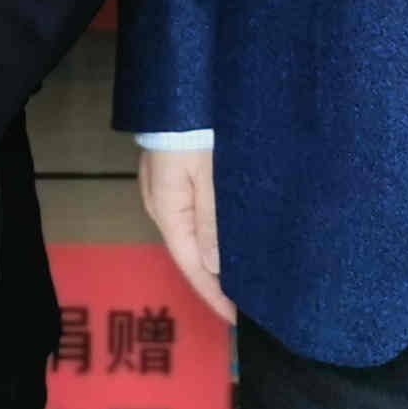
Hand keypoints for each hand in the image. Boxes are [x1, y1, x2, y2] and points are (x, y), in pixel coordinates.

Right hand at [138, 144, 234, 324]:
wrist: (178, 89)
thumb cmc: (194, 132)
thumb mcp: (208, 176)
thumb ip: (211, 221)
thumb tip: (214, 267)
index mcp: (169, 212)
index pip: (193, 267)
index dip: (214, 296)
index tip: (237, 319)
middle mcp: (162, 208)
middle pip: (190, 256)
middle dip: (215, 281)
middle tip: (245, 302)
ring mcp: (164, 193)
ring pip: (190, 237)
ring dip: (212, 259)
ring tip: (240, 278)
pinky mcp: (172, 178)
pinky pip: (190, 216)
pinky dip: (208, 235)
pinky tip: (224, 241)